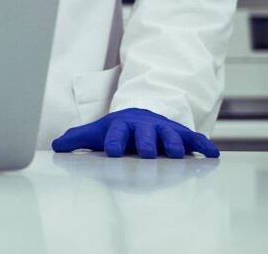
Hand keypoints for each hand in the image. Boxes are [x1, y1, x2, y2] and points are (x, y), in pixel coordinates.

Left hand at [52, 108, 218, 158]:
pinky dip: (203, 144)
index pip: (116, 133)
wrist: (143, 113)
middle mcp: (144, 126)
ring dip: (173, 144)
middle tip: (148, 153)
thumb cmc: (120, 129)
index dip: (113, 142)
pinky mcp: (181, 135)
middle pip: (145, 134)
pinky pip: (194, 138)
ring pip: (170, 135)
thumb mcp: (99, 131)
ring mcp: (164, 129)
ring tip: (176, 154)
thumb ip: (79, 139)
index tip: (111, 152)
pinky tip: (212, 154)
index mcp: (122, 126)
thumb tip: (55, 145)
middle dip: (146, 143)